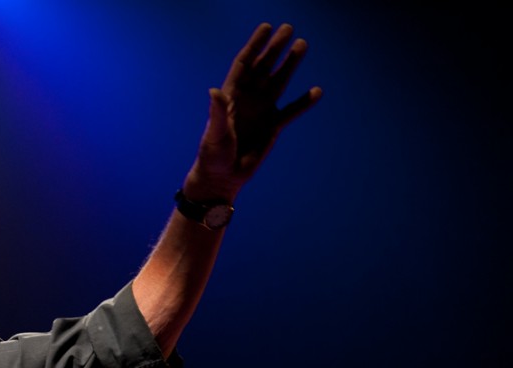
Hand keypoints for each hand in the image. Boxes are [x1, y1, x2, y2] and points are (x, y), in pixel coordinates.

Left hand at [187, 23, 321, 200]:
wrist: (223, 177)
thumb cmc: (213, 155)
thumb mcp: (214, 133)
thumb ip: (217, 112)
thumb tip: (215, 91)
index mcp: (231, 96)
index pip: (244, 64)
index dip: (254, 45)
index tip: (266, 28)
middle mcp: (248, 99)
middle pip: (263, 67)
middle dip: (275, 48)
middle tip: (288, 28)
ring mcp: (261, 110)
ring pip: (279, 82)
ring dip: (290, 64)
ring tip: (302, 44)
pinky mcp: (273, 126)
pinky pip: (292, 110)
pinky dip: (304, 102)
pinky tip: (316, 92)